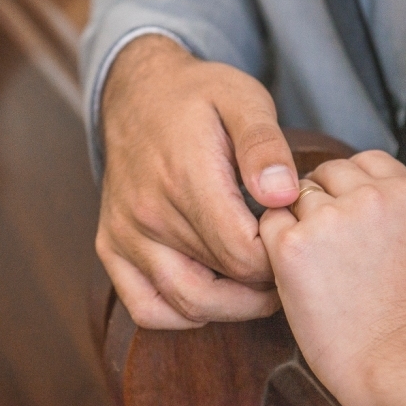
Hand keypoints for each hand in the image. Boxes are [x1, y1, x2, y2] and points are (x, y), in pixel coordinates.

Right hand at [97, 34, 296, 328]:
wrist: (138, 92)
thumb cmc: (199, 96)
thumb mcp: (242, 99)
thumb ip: (265, 145)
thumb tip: (283, 194)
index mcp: (183, 177)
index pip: (242, 253)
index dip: (280, 256)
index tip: (294, 236)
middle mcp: (146, 212)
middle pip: (221, 285)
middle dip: (264, 284)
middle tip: (289, 264)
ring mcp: (124, 234)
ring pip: (187, 304)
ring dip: (232, 305)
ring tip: (259, 283)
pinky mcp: (110, 247)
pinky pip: (147, 307)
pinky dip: (184, 313)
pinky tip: (214, 292)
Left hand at [259, 151, 405, 405]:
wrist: (392, 364)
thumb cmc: (401, 316)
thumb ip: (384, 207)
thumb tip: (344, 189)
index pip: (364, 160)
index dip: (349, 187)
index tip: (350, 217)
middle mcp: (371, 196)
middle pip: (325, 172)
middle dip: (319, 202)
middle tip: (329, 248)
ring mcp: (329, 217)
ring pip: (293, 196)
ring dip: (296, 222)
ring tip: (318, 267)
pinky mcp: (292, 243)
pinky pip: (268, 223)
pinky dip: (274, 246)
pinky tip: (298, 275)